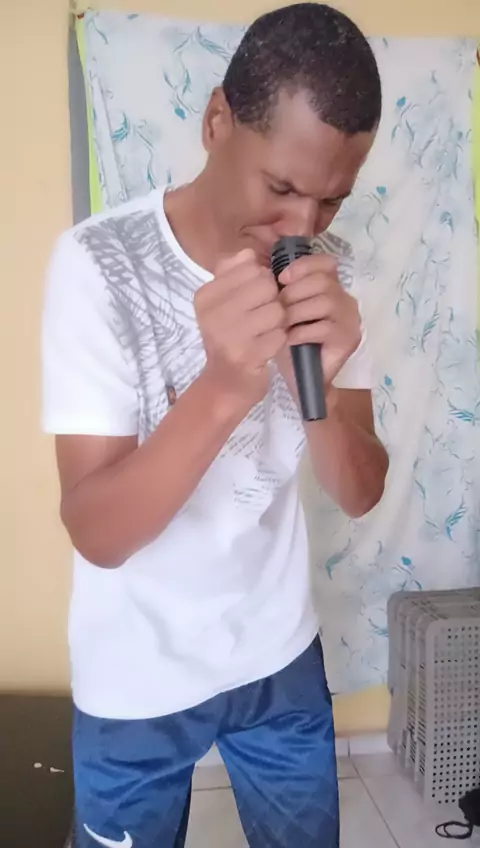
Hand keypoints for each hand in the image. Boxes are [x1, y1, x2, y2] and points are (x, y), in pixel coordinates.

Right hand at [194, 249, 285, 406]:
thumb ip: (233, 273)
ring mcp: (229, 335)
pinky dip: (279, 340)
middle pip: (267, 286)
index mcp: (205, 296)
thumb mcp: (222, 303)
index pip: (251, 268)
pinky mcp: (248, 355)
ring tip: (266, 332)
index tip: (254, 300)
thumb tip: (248, 253)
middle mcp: (213, 313)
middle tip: (264, 317)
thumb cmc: (229, 337)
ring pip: (277, 309)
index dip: (262, 282)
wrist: (225, 382)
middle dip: (273, 300)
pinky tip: (267, 346)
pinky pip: (281, 334)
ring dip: (278, 322)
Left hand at [276, 254, 361, 390]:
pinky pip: (324, 327)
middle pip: (323, 282)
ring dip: (297, 312)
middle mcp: (346, 300)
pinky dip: (302, 332)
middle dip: (294, 292)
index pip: (326, 263)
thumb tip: (268, 272)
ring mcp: (350, 320)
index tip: (281, 278)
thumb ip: (285, 290)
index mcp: (332, 288)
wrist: (301, 379)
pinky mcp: (348, 340)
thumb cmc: (291, 341)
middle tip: (277, 308)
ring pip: (325, 302)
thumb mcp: (285, 310)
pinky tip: (289, 339)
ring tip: (282, 325)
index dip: (303, 266)